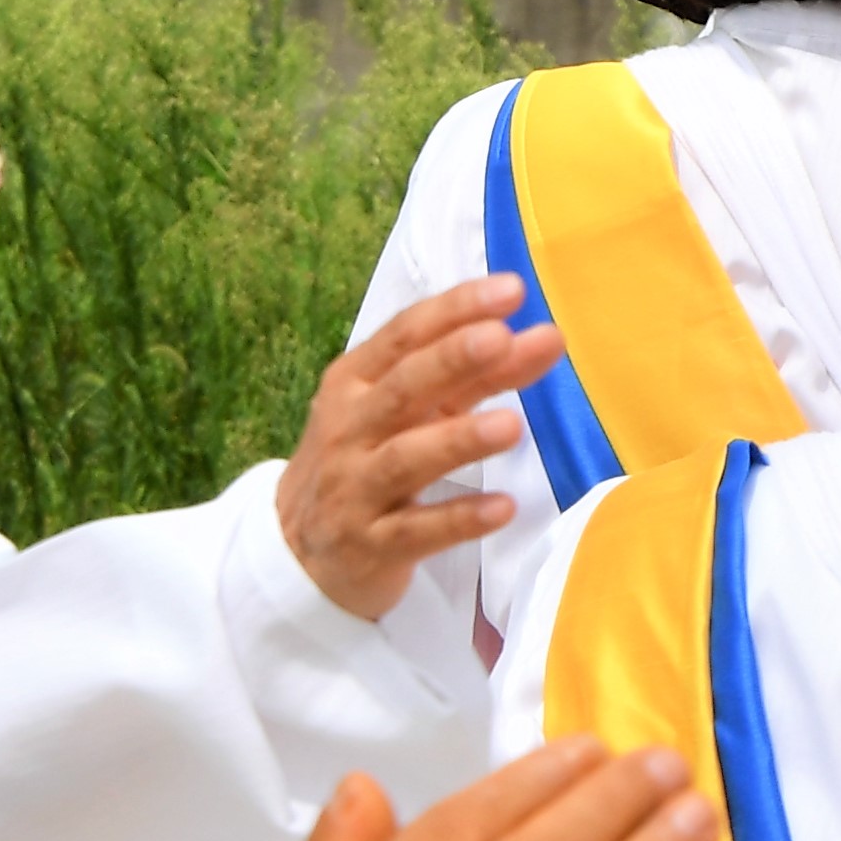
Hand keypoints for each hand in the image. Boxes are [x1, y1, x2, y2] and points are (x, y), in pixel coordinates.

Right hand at [280, 275, 563, 620]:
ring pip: (405, 459)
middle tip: (500, 338)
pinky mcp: (369, 545)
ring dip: (458, 440)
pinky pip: (417, 531)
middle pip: (401, 389)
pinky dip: (459, 518)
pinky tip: (503, 508)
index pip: (404, 336)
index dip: (455, 311)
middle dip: (450, 361)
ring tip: (512, 425)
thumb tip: (542, 338)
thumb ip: (474, 377)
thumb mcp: (408, 412)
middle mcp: (350, 429)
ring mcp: (355, 489)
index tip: (511, 290)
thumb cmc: (366, 460)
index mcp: (355, 383)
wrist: (298, 550)